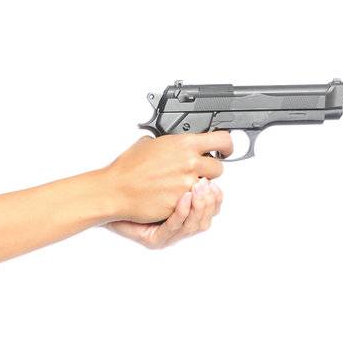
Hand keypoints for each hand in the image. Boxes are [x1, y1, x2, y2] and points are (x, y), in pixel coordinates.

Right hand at [102, 130, 233, 222]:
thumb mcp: (151, 143)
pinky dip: (185, 200)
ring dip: (198, 187)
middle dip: (209, 170)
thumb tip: (175, 142)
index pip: (222, 140)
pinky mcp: (179, 202)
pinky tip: (171, 196)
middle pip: (218, 168)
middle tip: (196, 172)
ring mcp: (186, 184)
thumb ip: (171, 142)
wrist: (116, 189)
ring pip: (206, 188)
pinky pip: (192, 201)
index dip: (226, 146)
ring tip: (180, 185)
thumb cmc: (128, 168)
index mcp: (185, 143)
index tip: (224, 150)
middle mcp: (189, 163)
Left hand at [103, 174, 222, 249]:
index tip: (217, 179)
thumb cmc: (129, 186)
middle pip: (208, 216)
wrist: (106, 197)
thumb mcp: (159, 168)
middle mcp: (177, 226)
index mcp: (181, 210)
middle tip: (207, 182)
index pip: (211, 206)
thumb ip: (177, 163)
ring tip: (200, 187)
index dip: (217, 194)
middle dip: (211, 197)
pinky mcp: (155, 239)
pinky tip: (185, 198)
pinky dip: (183, 213)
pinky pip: (175, 228)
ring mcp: (167, 234)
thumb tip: (198, 146)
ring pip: (197, 225)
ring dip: (200, 205)